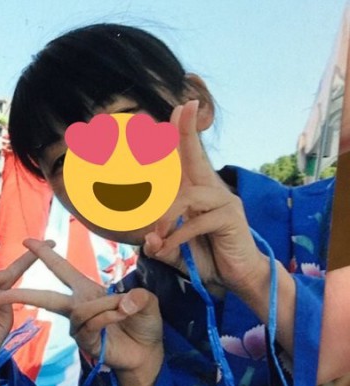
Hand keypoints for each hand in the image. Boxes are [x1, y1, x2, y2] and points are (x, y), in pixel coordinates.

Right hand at [0, 237, 162, 380]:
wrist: (148, 353)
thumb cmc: (144, 324)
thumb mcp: (148, 303)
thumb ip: (138, 296)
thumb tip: (126, 300)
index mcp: (87, 290)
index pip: (62, 269)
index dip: (45, 255)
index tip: (27, 241)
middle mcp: (78, 306)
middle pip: (45, 297)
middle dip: (20, 293)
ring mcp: (80, 326)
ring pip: (79, 309)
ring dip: (105, 306)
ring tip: (127, 308)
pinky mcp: (86, 342)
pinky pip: (90, 323)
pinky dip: (107, 317)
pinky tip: (122, 314)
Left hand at [143, 99, 266, 299]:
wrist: (237, 279)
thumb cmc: (206, 258)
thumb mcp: (176, 250)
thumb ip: (161, 244)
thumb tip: (148, 241)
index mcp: (198, 192)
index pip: (189, 159)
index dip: (184, 133)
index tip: (181, 107)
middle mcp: (213, 190)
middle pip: (197, 157)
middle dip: (188, 132)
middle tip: (182, 107)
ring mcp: (224, 202)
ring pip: (189, 196)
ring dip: (166, 214)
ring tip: (156, 234)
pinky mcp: (231, 218)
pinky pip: (198, 221)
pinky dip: (178, 234)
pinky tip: (167, 245)